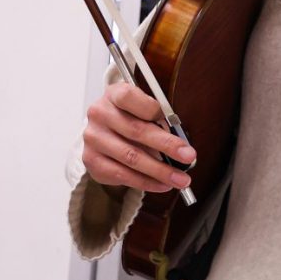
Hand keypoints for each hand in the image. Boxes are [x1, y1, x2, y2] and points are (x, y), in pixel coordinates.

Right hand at [80, 82, 194, 194]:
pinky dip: (146, 182)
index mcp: (114, 94)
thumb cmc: (130, 115)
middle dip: (167, 146)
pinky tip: (163, 185)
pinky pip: (122, 175)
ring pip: (131, 157)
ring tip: (181, 179)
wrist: (104, 129)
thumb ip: (158, 118)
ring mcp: (93, 138)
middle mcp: (99, 114)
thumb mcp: (143, 107)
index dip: (153, 110)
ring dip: (160, 171)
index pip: (130, 97)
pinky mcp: (91, 161)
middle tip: (189, 156)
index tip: (175, 124)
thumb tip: (181, 143)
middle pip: (136, 131)